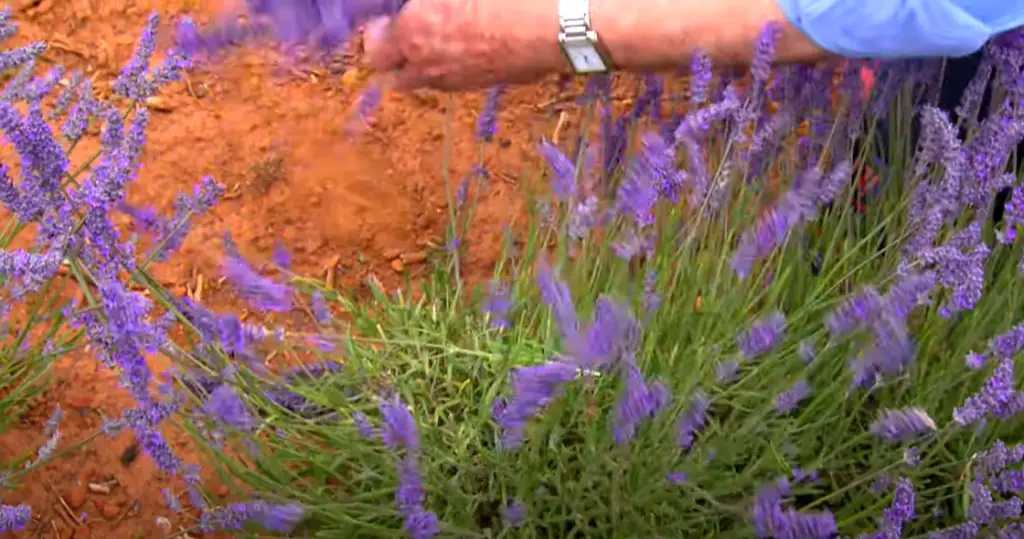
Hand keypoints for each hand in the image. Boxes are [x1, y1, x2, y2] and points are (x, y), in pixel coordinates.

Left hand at [363, 0, 567, 90]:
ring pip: (427, 82)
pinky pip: (455, 81)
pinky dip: (452, 68)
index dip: (376, 33)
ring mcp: (458, 81)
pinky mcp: (485, 85)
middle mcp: (429, 66)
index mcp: (413, 34)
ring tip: (439, 40)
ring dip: (424, 66)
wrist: (556, 24)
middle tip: (407, 35)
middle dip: (396, 59)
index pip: (374, 50)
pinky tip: (471, 44)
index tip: (386, 18)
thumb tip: (426, 4)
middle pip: (396, 78)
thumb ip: (427, 1)